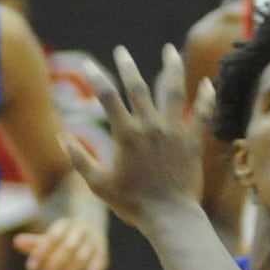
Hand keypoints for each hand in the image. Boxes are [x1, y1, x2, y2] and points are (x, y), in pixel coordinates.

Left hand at [14, 218, 108, 269]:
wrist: (92, 229)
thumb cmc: (63, 239)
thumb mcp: (49, 237)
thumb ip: (34, 243)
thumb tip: (17, 242)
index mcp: (66, 224)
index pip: (53, 236)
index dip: (41, 252)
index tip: (30, 268)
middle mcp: (82, 231)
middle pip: (69, 246)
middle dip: (55, 263)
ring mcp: (94, 243)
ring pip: (82, 257)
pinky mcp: (102, 256)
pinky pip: (95, 268)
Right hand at [63, 44, 212, 229]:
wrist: (170, 218)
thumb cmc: (133, 205)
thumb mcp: (99, 185)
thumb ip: (80, 159)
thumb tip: (62, 136)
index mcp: (126, 135)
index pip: (107, 98)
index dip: (96, 78)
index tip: (87, 65)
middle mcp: (151, 128)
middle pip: (138, 88)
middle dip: (127, 66)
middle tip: (121, 51)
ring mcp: (174, 133)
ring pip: (173, 93)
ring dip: (171, 69)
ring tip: (170, 50)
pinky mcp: (193, 142)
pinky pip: (202, 115)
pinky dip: (206, 98)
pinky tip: (208, 83)